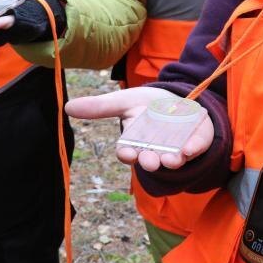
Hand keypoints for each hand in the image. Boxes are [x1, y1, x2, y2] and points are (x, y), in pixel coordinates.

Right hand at [66, 88, 213, 171]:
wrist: (178, 101)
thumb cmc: (147, 105)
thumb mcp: (124, 101)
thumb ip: (100, 106)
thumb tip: (67, 106)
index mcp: (135, 142)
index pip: (128, 152)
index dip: (127, 154)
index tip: (127, 153)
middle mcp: (155, 150)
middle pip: (150, 160)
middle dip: (150, 161)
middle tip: (150, 162)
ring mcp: (176, 148)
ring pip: (172, 159)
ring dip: (171, 161)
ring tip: (171, 160)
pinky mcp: (195, 142)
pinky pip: (195, 148)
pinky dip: (193, 149)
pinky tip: (189, 149)